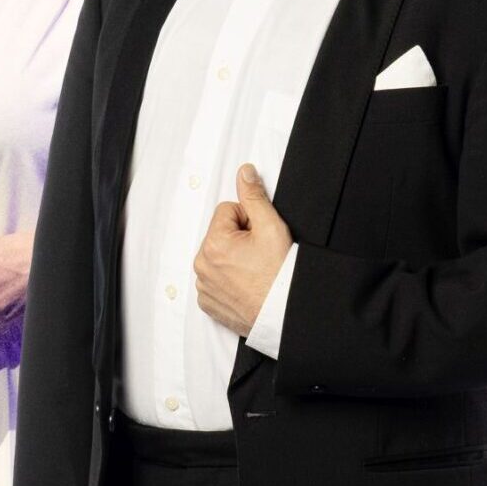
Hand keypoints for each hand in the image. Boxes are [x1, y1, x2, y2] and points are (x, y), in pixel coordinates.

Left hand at [193, 164, 292, 335]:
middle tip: (260, 256)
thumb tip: (244, 172)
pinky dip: (228, 281)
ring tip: (254, 272)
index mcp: (213, 243)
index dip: (248, 220)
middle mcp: (202, 266)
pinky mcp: (208, 303)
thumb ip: (253, 196)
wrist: (284, 313)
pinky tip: (246, 285)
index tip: (260, 238)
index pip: (227, 211)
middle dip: (239, 240)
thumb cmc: (280, 275)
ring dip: (233, 260)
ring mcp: (204, 287)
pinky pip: (214, 281)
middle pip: (220, 235)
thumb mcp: (271, 226)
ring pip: (217, 257)